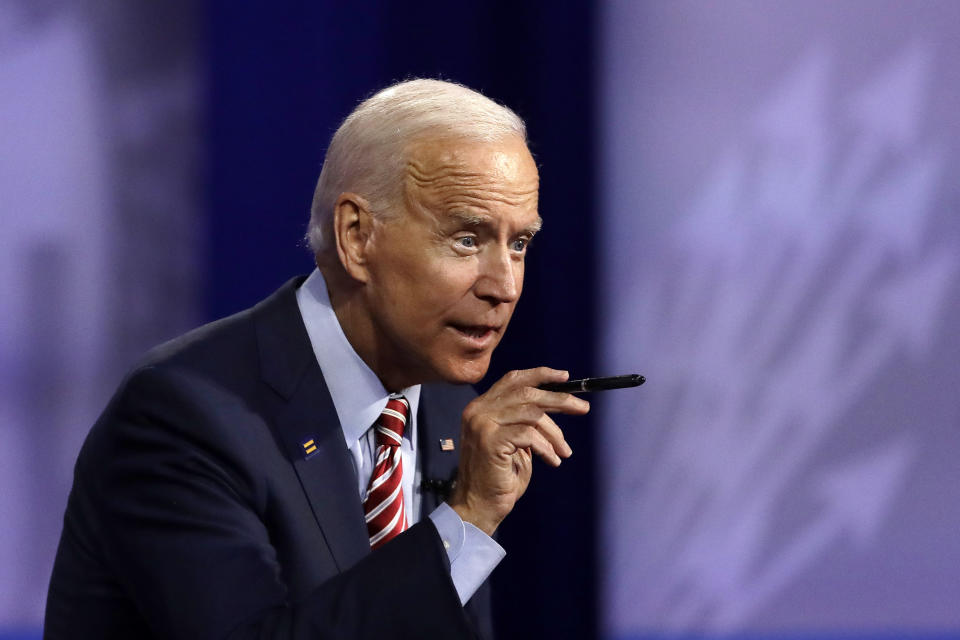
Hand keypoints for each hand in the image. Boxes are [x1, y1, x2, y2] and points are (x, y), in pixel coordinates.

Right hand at [447, 367, 589, 535]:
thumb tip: (558, 401)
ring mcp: (482, 424)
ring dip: (554, 433)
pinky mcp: (490, 441)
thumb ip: (526, 420)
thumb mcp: (515, 441)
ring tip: (564, 451)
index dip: (540, 375)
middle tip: (583, 408)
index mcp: (481, 406)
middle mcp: (478, 411)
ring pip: (531, 414)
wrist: (479, 506)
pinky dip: (546, 448)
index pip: (513, 380)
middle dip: (559, 399)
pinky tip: (552, 461)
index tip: (565, 377)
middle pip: (526, 393)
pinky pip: (529, 435)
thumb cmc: (500, 476)